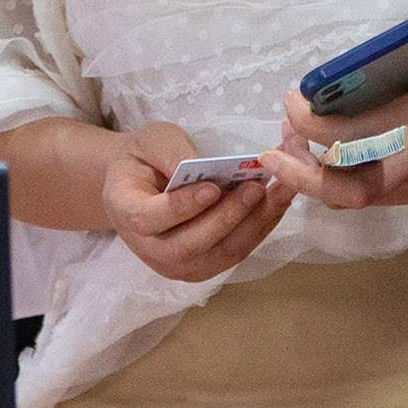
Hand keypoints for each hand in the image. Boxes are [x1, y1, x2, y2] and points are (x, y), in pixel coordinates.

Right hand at [104, 120, 294, 281]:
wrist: (140, 184)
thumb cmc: (144, 158)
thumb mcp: (152, 142)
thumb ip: (173, 154)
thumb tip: (208, 171)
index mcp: (125, 212)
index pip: (150, 219)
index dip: (181, 207)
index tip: (212, 187)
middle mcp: (150, 248)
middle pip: (191, 245)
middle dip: (228, 217)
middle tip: (257, 187)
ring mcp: (178, 265)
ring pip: (221, 253)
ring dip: (255, 223)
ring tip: (281, 191)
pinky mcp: (205, 266)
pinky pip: (236, 251)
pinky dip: (261, 227)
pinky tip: (279, 201)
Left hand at [259, 0, 407, 213]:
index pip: (353, 133)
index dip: (312, 122)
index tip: (294, 98)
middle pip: (342, 179)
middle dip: (299, 159)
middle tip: (280, 131)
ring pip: (349, 198)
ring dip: (310, 179)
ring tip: (286, 151)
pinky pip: (365, 199)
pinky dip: (333, 185)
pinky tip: (316, 162)